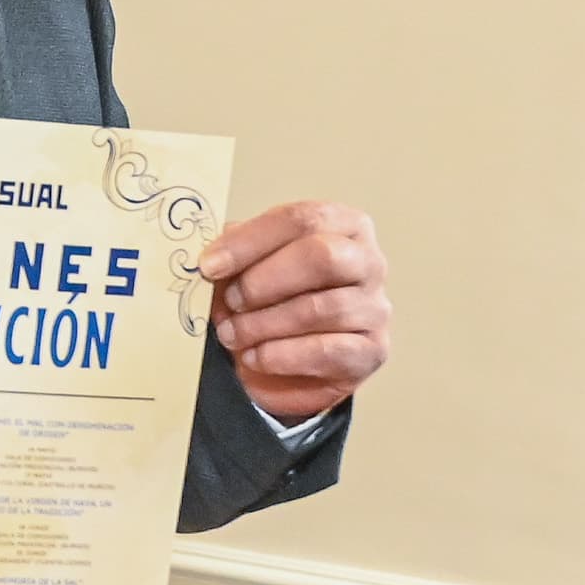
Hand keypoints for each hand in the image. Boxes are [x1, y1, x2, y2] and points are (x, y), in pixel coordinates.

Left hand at [201, 202, 389, 422]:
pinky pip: (329, 351)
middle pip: (323, 256)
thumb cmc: (268, 304)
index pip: (301, 218)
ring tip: (231, 334)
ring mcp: (375, 307)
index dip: (250, 241)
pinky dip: (282, 355)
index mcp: (341, 226)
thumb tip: (212, 255)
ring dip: (264, 324)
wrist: (285, 366)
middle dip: (263, 281)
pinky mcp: (371, 351)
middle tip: (230, 302)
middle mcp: (367, 261)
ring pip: (322, 308)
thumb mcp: (246, 271)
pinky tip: (254, 357)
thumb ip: (235, 255)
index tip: (208, 266)